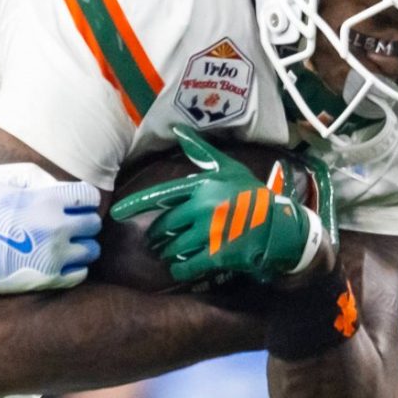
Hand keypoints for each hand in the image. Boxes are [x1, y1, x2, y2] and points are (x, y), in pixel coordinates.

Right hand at [0, 163, 101, 302]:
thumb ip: (30, 177)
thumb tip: (51, 180)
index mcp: (48, 201)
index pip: (89, 197)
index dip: (85, 200)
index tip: (78, 204)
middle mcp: (57, 227)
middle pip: (94, 223)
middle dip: (85, 223)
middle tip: (74, 226)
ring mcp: (55, 255)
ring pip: (92, 250)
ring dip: (84, 246)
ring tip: (71, 246)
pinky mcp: (50, 279)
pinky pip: (81, 273)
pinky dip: (76, 267)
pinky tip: (64, 263)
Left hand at [111, 132, 329, 285]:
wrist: (281, 227)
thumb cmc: (252, 195)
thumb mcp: (229, 168)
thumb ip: (201, 152)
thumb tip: (178, 128)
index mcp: (203, 185)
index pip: (160, 196)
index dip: (135, 206)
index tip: (116, 213)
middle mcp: (204, 207)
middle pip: (164, 227)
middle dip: (158, 237)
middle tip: (158, 242)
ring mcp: (211, 232)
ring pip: (172, 248)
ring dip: (168, 253)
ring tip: (171, 253)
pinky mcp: (218, 255)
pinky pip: (185, 266)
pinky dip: (180, 269)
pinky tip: (182, 268)